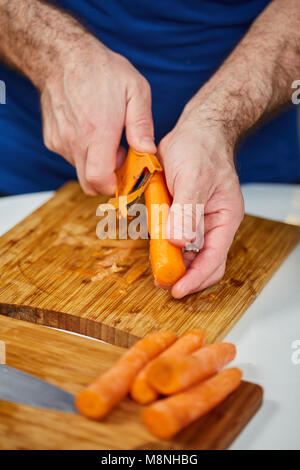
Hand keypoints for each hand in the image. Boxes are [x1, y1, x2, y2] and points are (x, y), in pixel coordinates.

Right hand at [39, 35, 155, 194]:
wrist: (62, 55)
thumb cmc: (100, 70)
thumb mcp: (135, 89)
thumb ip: (142, 124)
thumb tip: (147, 150)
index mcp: (98, 132)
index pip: (99, 180)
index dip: (114, 186)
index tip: (126, 176)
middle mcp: (75, 141)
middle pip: (90, 184)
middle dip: (108, 180)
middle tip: (120, 157)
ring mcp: (61, 141)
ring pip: (81, 170)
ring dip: (96, 164)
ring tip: (106, 138)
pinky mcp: (53, 139)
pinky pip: (71, 157)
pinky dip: (83, 153)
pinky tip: (91, 131)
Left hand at [158, 102, 243, 297]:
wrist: (193, 131)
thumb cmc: (202, 149)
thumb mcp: (194, 179)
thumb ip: (187, 212)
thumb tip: (180, 243)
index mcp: (224, 219)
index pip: (214, 258)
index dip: (196, 278)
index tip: (177, 289)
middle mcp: (212, 224)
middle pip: (202, 262)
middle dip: (184, 276)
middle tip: (162, 283)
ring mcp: (195, 221)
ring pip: (186, 253)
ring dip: (172, 262)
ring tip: (156, 270)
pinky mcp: (180, 214)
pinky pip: (172, 237)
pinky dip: (163, 246)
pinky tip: (152, 248)